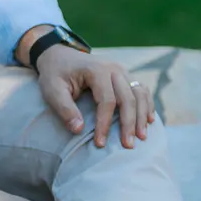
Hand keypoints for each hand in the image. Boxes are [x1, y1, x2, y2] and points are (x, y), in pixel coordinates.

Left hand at [35, 46, 155, 148]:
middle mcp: (114, 68)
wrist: (59, 55)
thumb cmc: (55, 74)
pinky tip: (149, 120)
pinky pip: (141, 90)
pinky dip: (147, 105)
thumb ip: (64, 108)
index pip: (107, 100)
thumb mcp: (52, 90)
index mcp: (97, 69)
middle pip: (128, 97)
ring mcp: (122, 71)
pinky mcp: (125, 76)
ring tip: (142, 137)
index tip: (100, 143)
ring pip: (140, 93)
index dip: (105, 123)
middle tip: (128, 146)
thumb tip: (79, 130)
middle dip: (129, 123)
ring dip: (142, 115)